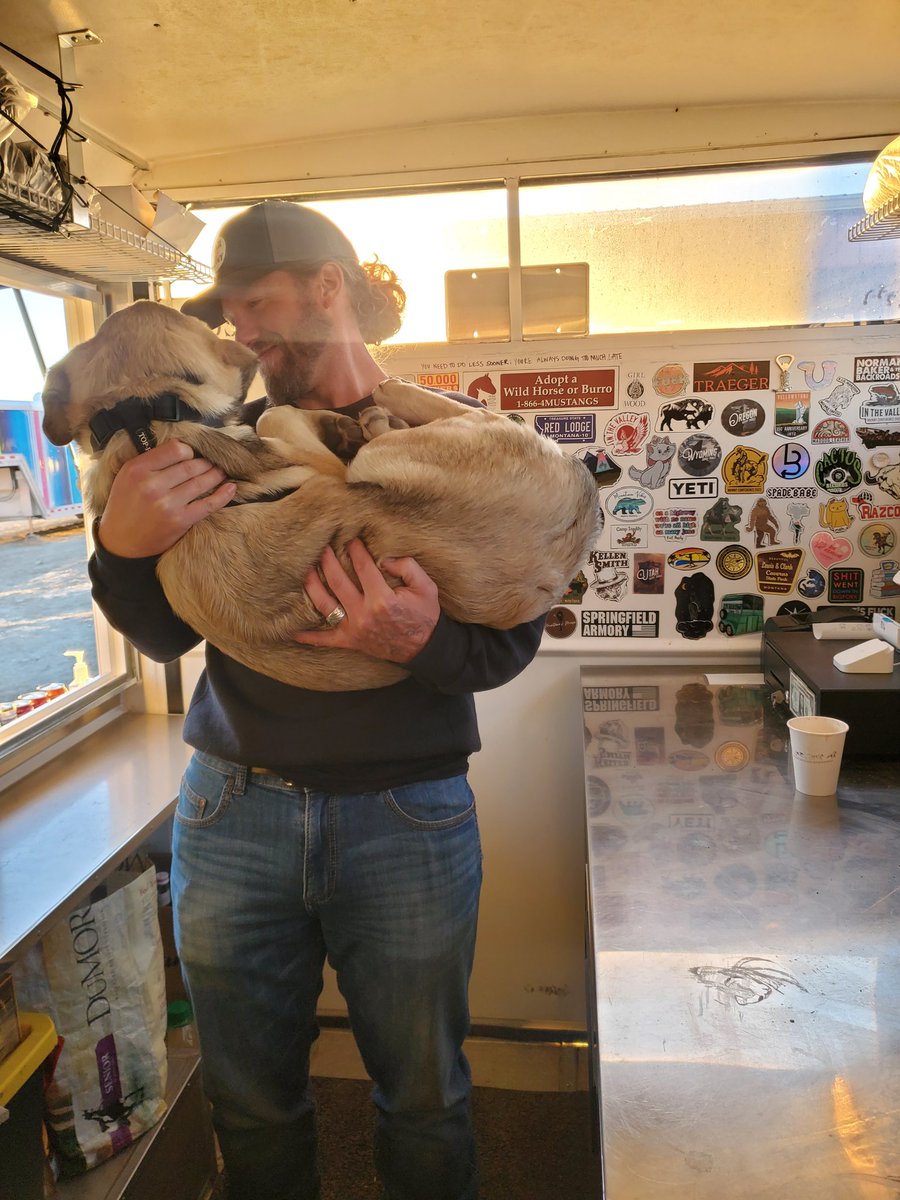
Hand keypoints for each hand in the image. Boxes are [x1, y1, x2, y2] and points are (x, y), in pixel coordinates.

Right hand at [97, 440, 236, 557]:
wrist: (122, 542)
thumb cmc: (125, 506)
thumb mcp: (127, 476)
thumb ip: (151, 461)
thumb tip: (182, 448)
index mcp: (138, 469)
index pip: (175, 449)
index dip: (188, 450)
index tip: (192, 455)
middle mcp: (152, 485)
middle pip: (191, 465)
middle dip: (206, 463)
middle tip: (213, 462)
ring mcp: (168, 504)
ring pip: (201, 481)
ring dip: (216, 475)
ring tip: (221, 472)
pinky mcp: (181, 520)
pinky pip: (209, 504)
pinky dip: (223, 495)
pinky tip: (231, 487)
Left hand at [293, 539, 438, 662]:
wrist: (424, 648)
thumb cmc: (425, 615)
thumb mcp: (426, 587)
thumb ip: (407, 567)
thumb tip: (383, 559)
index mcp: (382, 599)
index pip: (363, 567)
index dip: (355, 549)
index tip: (350, 538)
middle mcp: (363, 613)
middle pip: (337, 581)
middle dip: (327, 560)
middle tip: (321, 545)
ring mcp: (353, 629)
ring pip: (324, 604)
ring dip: (311, 585)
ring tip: (303, 569)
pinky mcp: (349, 641)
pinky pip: (324, 640)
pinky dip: (308, 637)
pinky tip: (292, 631)